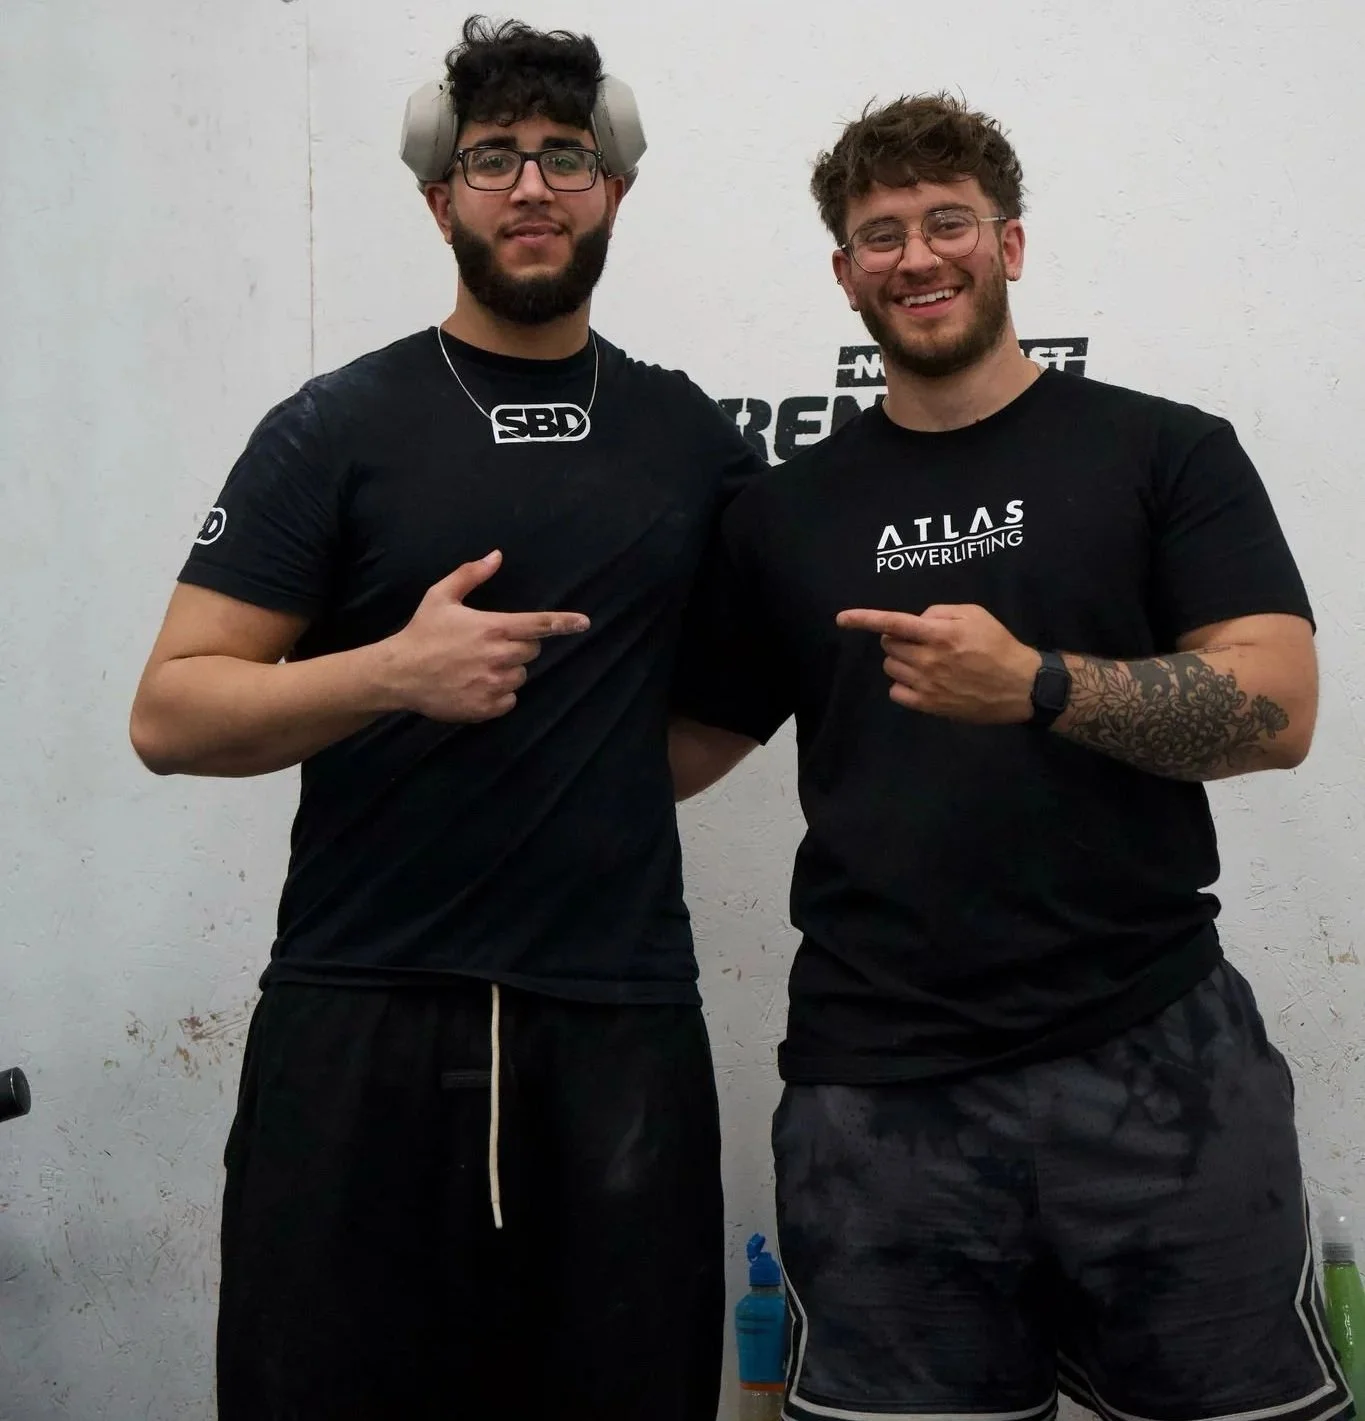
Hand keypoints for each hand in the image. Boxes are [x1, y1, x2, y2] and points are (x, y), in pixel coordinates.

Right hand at [383, 551, 588, 722]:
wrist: (398, 674)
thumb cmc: (421, 632)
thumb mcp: (440, 596)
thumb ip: (470, 575)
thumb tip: (496, 555)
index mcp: (492, 628)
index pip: (538, 624)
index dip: (564, 622)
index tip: (584, 622)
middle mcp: (498, 657)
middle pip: (531, 651)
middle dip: (517, 646)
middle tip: (489, 644)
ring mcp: (493, 684)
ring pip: (521, 676)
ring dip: (507, 670)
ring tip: (477, 665)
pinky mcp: (486, 708)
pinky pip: (510, 699)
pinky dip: (499, 693)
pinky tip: (475, 684)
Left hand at [836, 603, 1039, 724]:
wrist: (1019, 685)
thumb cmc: (998, 645)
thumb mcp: (974, 614)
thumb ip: (939, 612)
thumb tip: (914, 621)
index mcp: (939, 634)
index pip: (892, 623)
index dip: (863, 619)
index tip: (841, 619)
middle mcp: (928, 659)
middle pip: (888, 645)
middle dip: (897, 638)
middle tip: (921, 641)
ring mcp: (926, 684)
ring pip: (890, 667)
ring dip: (900, 660)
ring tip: (925, 661)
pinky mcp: (928, 705)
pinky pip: (896, 692)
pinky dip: (902, 684)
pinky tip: (922, 681)